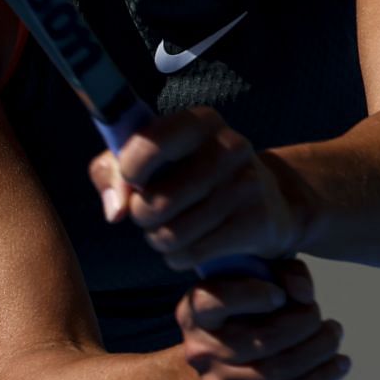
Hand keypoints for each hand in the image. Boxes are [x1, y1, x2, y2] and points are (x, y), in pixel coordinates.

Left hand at [89, 106, 303, 269]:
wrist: (267, 202)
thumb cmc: (191, 176)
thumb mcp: (152, 160)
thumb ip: (112, 172)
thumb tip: (115, 211)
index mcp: (200, 122)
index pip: (152, 142)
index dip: (128, 169)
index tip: (131, 178)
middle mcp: (228, 147)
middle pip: (154, 203)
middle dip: (141, 216)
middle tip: (153, 211)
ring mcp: (246, 185)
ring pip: (169, 235)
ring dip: (159, 240)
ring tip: (172, 228)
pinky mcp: (256, 222)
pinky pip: (191, 254)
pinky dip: (179, 257)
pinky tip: (192, 244)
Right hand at [176, 260, 349, 379]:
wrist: (229, 370)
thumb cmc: (249, 315)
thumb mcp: (257, 282)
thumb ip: (282, 273)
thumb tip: (303, 293)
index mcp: (195, 311)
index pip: (213, 300)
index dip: (251, 294)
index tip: (280, 294)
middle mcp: (201, 349)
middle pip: (262, 338)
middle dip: (303, 322)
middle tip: (318, 314)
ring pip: (281, 367)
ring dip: (319, 348)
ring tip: (333, 333)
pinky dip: (322, 377)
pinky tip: (339, 363)